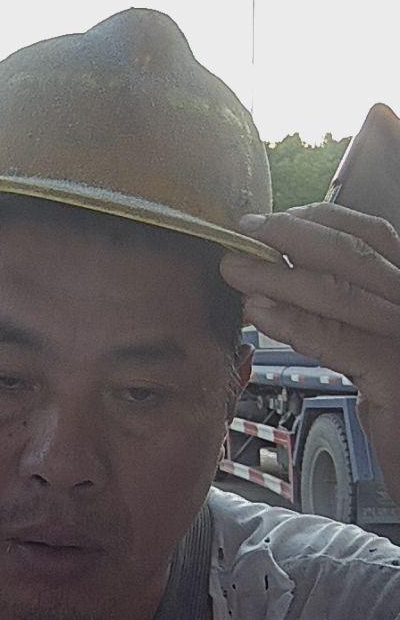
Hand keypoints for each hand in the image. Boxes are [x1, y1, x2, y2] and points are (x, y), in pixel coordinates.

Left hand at [220, 203, 399, 504]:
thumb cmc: (392, 398)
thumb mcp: (372, 340)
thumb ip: (341, 309)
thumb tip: (281, 280)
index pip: (370, 234)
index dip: (316, 221)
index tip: (270, 221)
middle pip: (352, 253)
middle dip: (290, 237)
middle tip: (244, 233)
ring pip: (339, 291)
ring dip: (276, 276)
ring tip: (236, 271)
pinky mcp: (392, 373)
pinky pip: (335, 340)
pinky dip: (293, 322)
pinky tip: (260, 312)